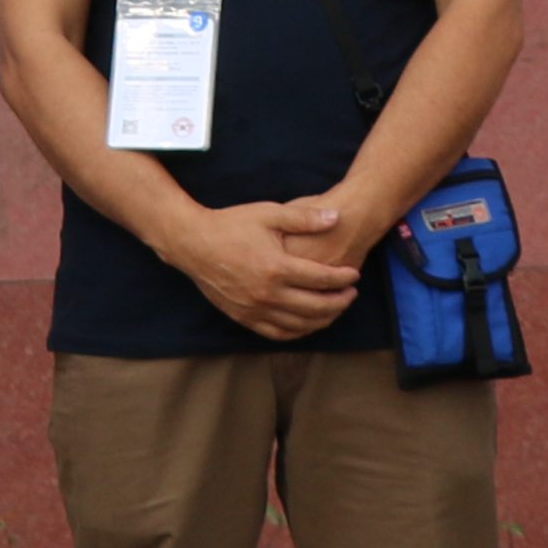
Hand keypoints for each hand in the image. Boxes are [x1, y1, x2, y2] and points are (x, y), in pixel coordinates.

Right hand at [173, 196, 365, 339]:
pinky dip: (297, 331)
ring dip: (323, 320)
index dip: (343, 278)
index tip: (354, 275)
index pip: (322, 279)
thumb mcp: (269, 214)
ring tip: (335, 308)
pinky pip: (277, 333)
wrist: (192, 243)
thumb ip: (304, 218)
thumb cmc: (231, 224)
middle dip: (339, 302)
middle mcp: (267, 294)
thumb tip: (336, 217)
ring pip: (299, 325)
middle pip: (316, 307)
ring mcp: (254, 309)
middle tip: (351, 293)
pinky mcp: (243, 318)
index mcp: (277, 267)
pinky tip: (307, 323)